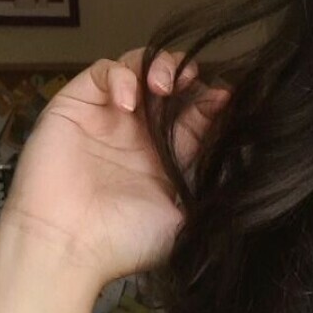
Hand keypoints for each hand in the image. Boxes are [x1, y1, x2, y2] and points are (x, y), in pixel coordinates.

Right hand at [0, 46, 231, 285]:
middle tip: (197, 84)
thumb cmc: (124, 241)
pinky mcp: (77, 105)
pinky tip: (127, 103)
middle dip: (190, 76)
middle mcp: (139, 133)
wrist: (69, 246)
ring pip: (139, 67)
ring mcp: (109, 117)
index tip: (228, 101)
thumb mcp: (182, 217)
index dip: (214, 103)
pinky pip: (104, 71)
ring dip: (159, 66)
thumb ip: (208, 185)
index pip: (198, 116)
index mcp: (168, 158)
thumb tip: (244, 164)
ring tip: (164, 86)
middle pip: (173, 85)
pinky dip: (120, 76)